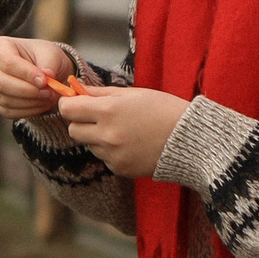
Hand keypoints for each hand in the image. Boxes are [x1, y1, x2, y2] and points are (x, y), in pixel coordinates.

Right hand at [0, 36, 82, 119]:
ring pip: (4, 100)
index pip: (7, 62)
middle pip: (0, 83)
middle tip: (49, 92)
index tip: (45, 80)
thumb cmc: (42, 56)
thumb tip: (47, 76)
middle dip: (27, 91)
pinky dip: (27, 111)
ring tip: (48, 97)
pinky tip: (42, 104)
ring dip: (30, 102)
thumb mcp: (51, 53)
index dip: (26, 73)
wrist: (40, 69)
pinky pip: (8, 111)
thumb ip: (49, 64)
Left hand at [57, 82, 190, 178]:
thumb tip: (76, 88)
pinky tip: (131, 144)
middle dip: (80, 122)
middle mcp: (107, 136)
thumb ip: (100, 93)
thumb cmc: (164, 110)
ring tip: (123, 130)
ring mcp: (113, 155)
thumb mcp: (132, 94)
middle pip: (73, 130)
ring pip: (89, 145)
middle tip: (98, 116)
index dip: (69, 104)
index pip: (67, 109)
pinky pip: (104, 158)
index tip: (76, 102)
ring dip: (97, 137)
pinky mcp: (120, 169)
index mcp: (108, 112)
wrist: (191, 141)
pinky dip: (111, 151)